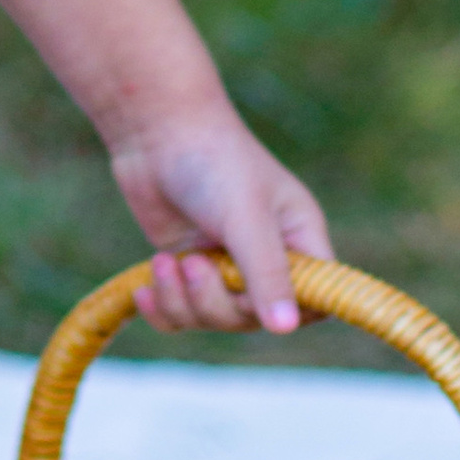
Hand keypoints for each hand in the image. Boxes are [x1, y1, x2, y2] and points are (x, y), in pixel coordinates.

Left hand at [107, 113, 332, 336]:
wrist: (154, 131)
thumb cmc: (212, 161)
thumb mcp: (245, 217)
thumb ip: (265, 273)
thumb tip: (285, 328)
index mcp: (299, 239)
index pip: (316, 300)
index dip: (289, 313)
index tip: (253, 303)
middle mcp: (266, 256)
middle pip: (252, 319)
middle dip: (215, 302)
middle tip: (192, 262)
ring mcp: (224, 264)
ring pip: (212, 319)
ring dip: (182, 301)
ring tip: (165, 262)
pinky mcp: (187, 266)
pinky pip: (180, 313)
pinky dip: (162, 308)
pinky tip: (144, 291)